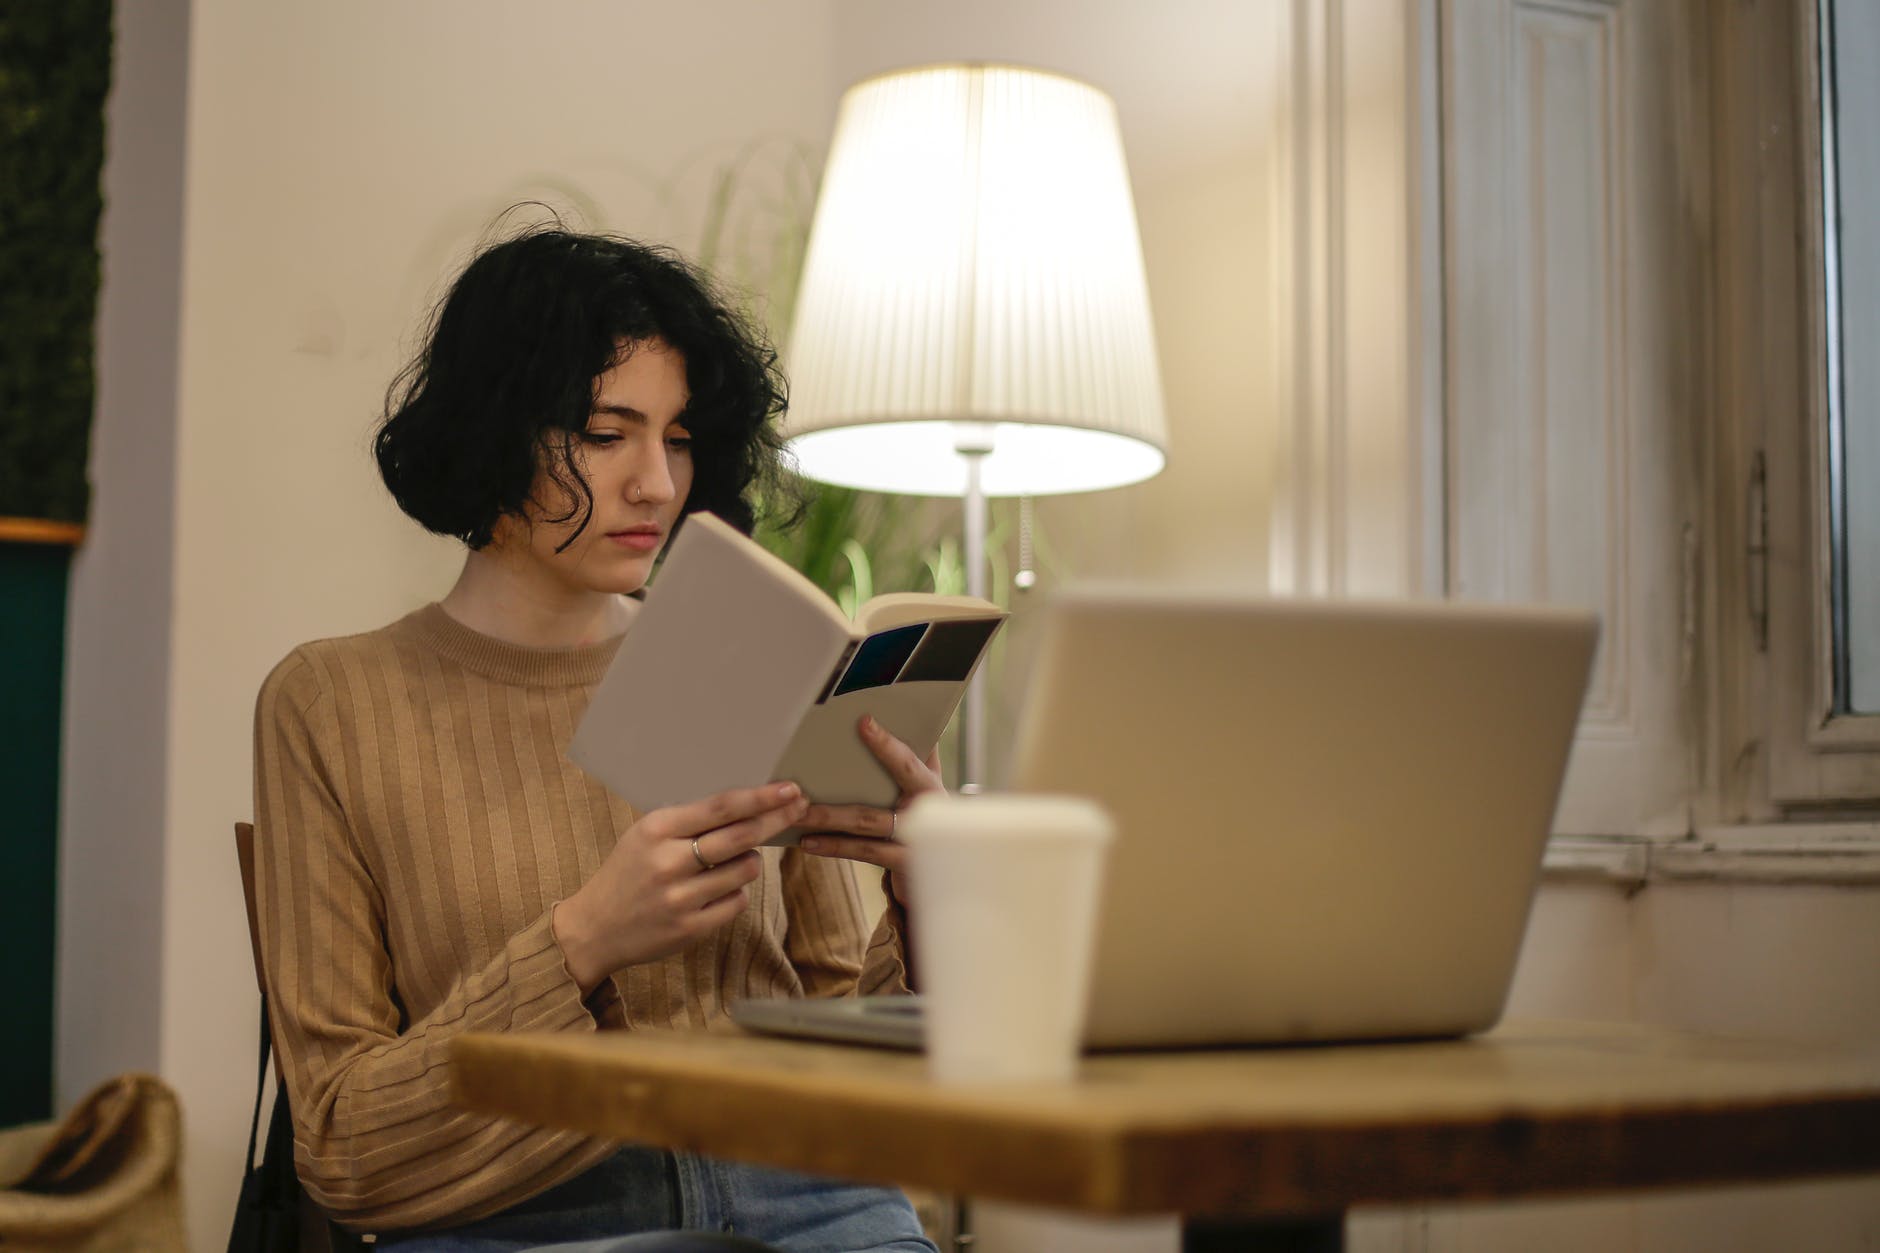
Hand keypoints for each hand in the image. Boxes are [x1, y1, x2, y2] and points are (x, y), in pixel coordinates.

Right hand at [553, 782, 808, 993]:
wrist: (595, 928)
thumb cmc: (627, 873)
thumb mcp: (646, 835)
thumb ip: (689, 822)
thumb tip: (748, 805)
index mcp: (657, 830)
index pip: (721, 807)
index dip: (761, 797)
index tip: (789, 789)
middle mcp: (669, 862)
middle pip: (741, 835)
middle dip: (776, 819)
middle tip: (799, 807)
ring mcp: (681, 897)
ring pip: (745, 870)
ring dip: (751, 861)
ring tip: (734, 861)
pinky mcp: (691, 928)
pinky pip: (737, 902)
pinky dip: (737, 892)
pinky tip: (719, 890)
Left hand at [798, 715, 944, 905]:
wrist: (946, 864)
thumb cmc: (926, 814)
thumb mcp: (927, 784)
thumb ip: (922, 754)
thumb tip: (913, 718)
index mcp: (929, 786)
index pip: (907, 762)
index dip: (887, 744)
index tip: (864, 722)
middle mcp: (924, 811)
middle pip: (874, 801)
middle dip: (838, 792)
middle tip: (802, 788)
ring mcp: (915, 839)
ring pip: (865, 823)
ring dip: (827, 818)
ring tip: (797, 814)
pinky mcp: (903, 862)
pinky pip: (864, 851)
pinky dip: (834, 846)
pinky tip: (808, 842)